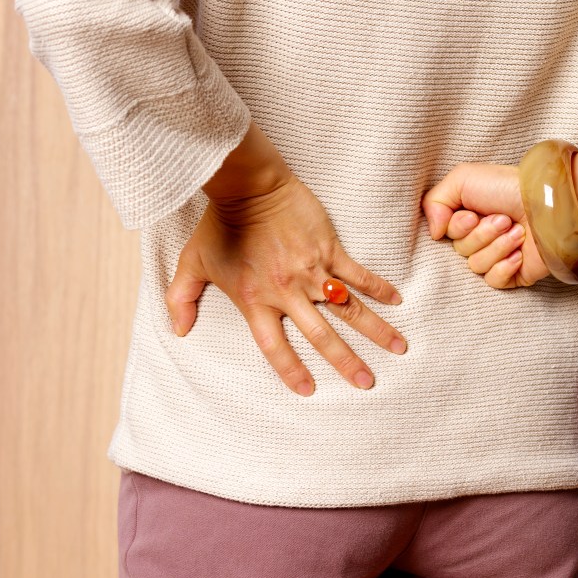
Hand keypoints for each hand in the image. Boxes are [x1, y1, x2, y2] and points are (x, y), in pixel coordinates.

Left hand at [164, 173, 406, 396]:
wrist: (247, 186)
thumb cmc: (219, 224)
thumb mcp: (192, 263)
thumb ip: (181, 299)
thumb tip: (178, 330)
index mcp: (256, 301)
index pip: (275, 347)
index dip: (291, 371)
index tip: (308, 391)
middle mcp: (288, 292)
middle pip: (322, 336)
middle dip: (348, 363)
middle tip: (368, 383)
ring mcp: (312, 270)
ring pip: (350, 309)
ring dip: (376, 330)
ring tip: (399, 348)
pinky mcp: (329, 248)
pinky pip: (358, 274)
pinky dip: (378, 287)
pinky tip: (397, 300)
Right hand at [420, 163, 550, 288]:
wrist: (549, 203)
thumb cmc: (508, 187)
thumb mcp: (462, 178)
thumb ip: (434, 201)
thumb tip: (434, 233)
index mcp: (467, 215)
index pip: (445, 234)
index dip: (458, 227)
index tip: (474, 214)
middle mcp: (480, 236)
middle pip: (460, 251)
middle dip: (482, 235)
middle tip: (503, 220)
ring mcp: (498, 255)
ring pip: (476, 266)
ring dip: (497, 247)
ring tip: (518, 231)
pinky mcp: (515, 273)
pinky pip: (494, 281)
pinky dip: (505, 267)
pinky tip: (519, 254)